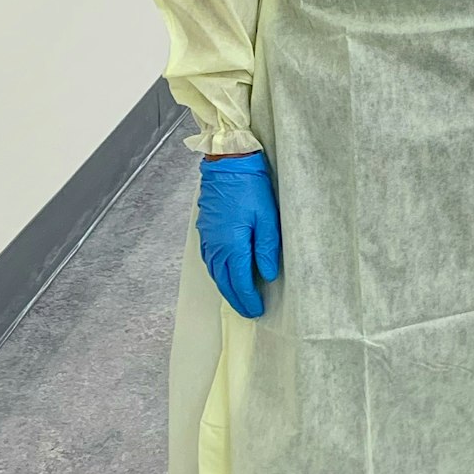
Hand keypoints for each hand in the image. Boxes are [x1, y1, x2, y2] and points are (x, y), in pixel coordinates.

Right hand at [198, 153, 281, 317]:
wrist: (228, 162)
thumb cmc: (250, 186)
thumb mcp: (267, 218)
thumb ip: (267, 249)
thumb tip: (268, 275)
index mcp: (232, 246)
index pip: (240, 283)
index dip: (249, 299)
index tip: (258, 310)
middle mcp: (216, 247)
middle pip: (224, 282)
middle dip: (237, 299)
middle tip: (249, 310)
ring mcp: (207, 238)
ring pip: (215, 273)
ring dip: (226, 288)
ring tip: (239, 297)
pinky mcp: (205, 230)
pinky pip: (210, 260)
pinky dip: (218, 273)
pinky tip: (225, 274)